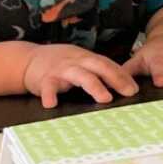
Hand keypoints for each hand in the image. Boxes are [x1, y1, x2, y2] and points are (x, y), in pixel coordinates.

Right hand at [23, 44, 139, 108]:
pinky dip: (50, 95)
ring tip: (105, 98)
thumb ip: (97, 71)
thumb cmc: (58, 64)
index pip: (108, 64)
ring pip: (80, 76)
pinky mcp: (45, 79)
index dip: (122, 75)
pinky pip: (48, 87)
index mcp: (85, 58)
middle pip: (99, 66)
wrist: (27, 59)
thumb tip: (123, 85)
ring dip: (94, 86)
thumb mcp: (79, 62)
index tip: (135, 89)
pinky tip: (52, 105)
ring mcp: (61, 70)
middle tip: (129, 92)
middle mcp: (76, 62)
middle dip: (115, 78)